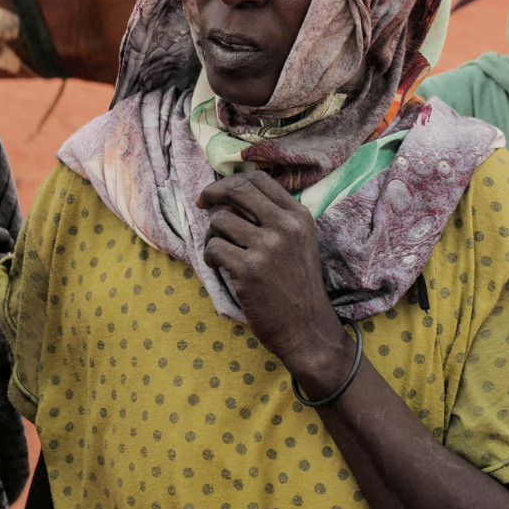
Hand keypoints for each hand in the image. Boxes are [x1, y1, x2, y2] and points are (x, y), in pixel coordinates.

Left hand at [197, 172, 350, 389]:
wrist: (307, 328)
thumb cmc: (298, 287)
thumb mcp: (300, 243)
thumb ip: (276, 219)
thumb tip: (231, 197)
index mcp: (299, 217)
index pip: (260, 180)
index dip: (232, 181)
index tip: (218, 193)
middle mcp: (285, 227)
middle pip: (238, 190)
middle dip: (212, 192)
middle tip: (201, 202)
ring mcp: (268, 248)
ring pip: (220, 221)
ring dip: (211, 235)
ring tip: (218, 251)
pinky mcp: (249, 270)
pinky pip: (214, 248)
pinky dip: (209, 256)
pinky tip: (217, 266)